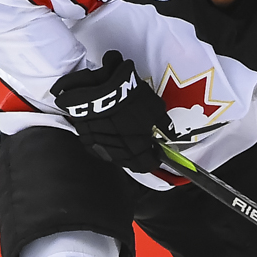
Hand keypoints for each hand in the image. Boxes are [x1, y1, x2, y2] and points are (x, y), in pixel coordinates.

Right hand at [50, 50, 171, 172]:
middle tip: (142, 142)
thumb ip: (164, 126)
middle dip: (139, 155)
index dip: (154, 158)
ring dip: (123, 150)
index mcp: (137, 150)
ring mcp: (101, 149)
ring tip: (125, 133)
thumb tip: (168, 132)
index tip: (156, 152)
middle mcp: (119, 155)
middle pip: (132, 164)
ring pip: (116, 157)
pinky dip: (107, 142)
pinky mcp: (88, 141)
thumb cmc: (127, 100)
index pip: (149, 165)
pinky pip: (101, 147)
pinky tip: (110, 130)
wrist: (99, 91)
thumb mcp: (156, 109)